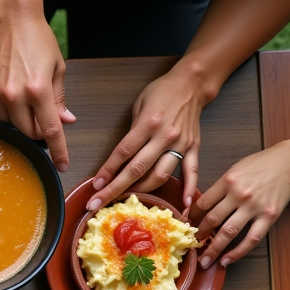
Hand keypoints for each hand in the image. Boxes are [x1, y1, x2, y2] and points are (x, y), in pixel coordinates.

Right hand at [0, 13, 74, 172]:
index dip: (58, 151)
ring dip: (19, 120)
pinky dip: (3, 111)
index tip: (62, 165)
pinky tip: (8, 94)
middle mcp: (14, 95)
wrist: (10, 20)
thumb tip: (65, 122)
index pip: (50, 131)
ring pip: (9, 126)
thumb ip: (59, 100)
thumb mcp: (57, 69)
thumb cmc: (37, 40)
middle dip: (37, 131)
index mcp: (38, 90)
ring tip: (23, 99)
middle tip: (41, 116)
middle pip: (28, 133)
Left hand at [88, 68, 205, 211]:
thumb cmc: (160, 92)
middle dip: (116, 188)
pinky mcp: (194, 147)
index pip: (124, 152)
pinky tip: (184, 205)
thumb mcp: (139, 106)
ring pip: (161, 175)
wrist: (191, 84)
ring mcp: (181, 143)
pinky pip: (191, 171)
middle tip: (98, 203)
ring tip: (125, 201)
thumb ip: (131, 132)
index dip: (108, 170)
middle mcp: (164, 136)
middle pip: (138, 169)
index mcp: (148, 123)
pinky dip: (189, 188)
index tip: (96, 186)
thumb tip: (119, 160)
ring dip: (142, 191)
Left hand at [186, 144, 289, 267]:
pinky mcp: (269, 216)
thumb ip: (220, 188)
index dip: (191, 217)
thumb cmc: (261, 164)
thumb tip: (203, 206)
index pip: (202, 203)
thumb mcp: (235, 169)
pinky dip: (238, 252)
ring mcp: (254, 207)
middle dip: (199, 235)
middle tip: (191, 246)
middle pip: (212, 219)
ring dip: (214, 249)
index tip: (185, 226)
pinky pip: (251, 239)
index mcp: (228, 181)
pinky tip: (227, 260)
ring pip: (228, 232)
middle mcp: (239, 195)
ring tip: (204, 261)